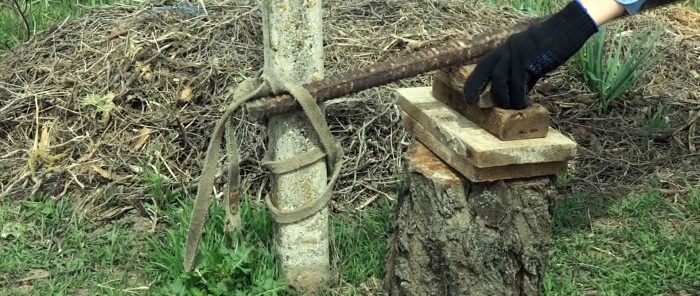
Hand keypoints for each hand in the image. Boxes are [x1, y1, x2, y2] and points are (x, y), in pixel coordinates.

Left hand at [463, 1, 598, 108]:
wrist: (567, 30)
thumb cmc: (552, 45)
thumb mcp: (532, 60)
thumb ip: (523, 75)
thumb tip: (517, 94)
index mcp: (506, 49)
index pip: (484, 65)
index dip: (474, 82)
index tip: (468, 97)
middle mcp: (507, 49)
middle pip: (486, 69)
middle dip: (475, 87)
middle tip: (473, 103)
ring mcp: (516, 53)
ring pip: (500, 79)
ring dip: (503, 97)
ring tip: (511, 107)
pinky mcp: (527, 59)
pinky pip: (518, 83)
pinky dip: (519, 97)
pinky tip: (523, 104)